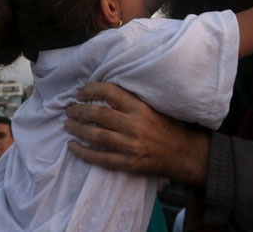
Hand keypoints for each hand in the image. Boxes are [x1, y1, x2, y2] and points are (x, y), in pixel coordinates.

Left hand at [64, 81, 209, 186]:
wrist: (185, 154)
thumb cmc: (168, 128)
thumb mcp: (153, 107)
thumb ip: (131, 101)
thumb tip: (103, 94)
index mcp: (140, 107)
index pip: (110, 92)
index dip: (90, 90)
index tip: (80, 93)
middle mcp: (134, 125)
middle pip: (98, 114)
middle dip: (78, 111)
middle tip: (69, 110)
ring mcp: (131, 146)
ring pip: (96, 135)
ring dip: (77, 129)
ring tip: (67, 125)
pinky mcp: (129, 163)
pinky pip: (100, 158)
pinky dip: (83, 152)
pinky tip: (72, 146)